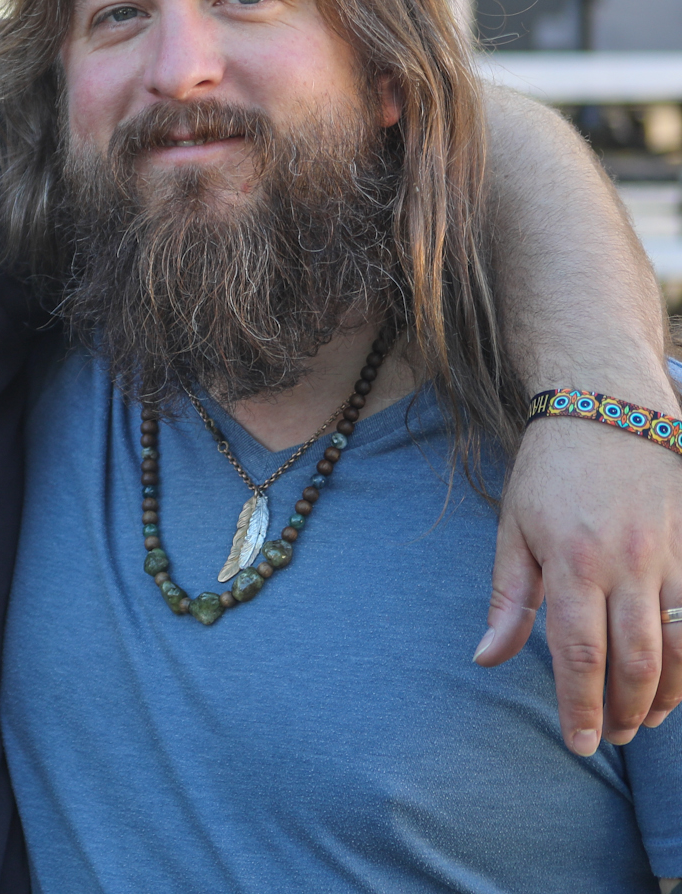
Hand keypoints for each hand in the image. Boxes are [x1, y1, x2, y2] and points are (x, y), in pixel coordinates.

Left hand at [477, 418, 681, 753]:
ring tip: (645, 720)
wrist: (607, 406)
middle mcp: (628, 562)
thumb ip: (508, 600)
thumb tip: (486, 659)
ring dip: (668, 694)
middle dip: (626, 710)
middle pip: (637, 659)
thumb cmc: (550, 470)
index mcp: (572, 560)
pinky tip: (679, 681)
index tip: (579, 743)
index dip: (581, 705)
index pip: (579, 652)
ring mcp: (672, 554)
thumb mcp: (513, 529)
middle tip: (612, 739)